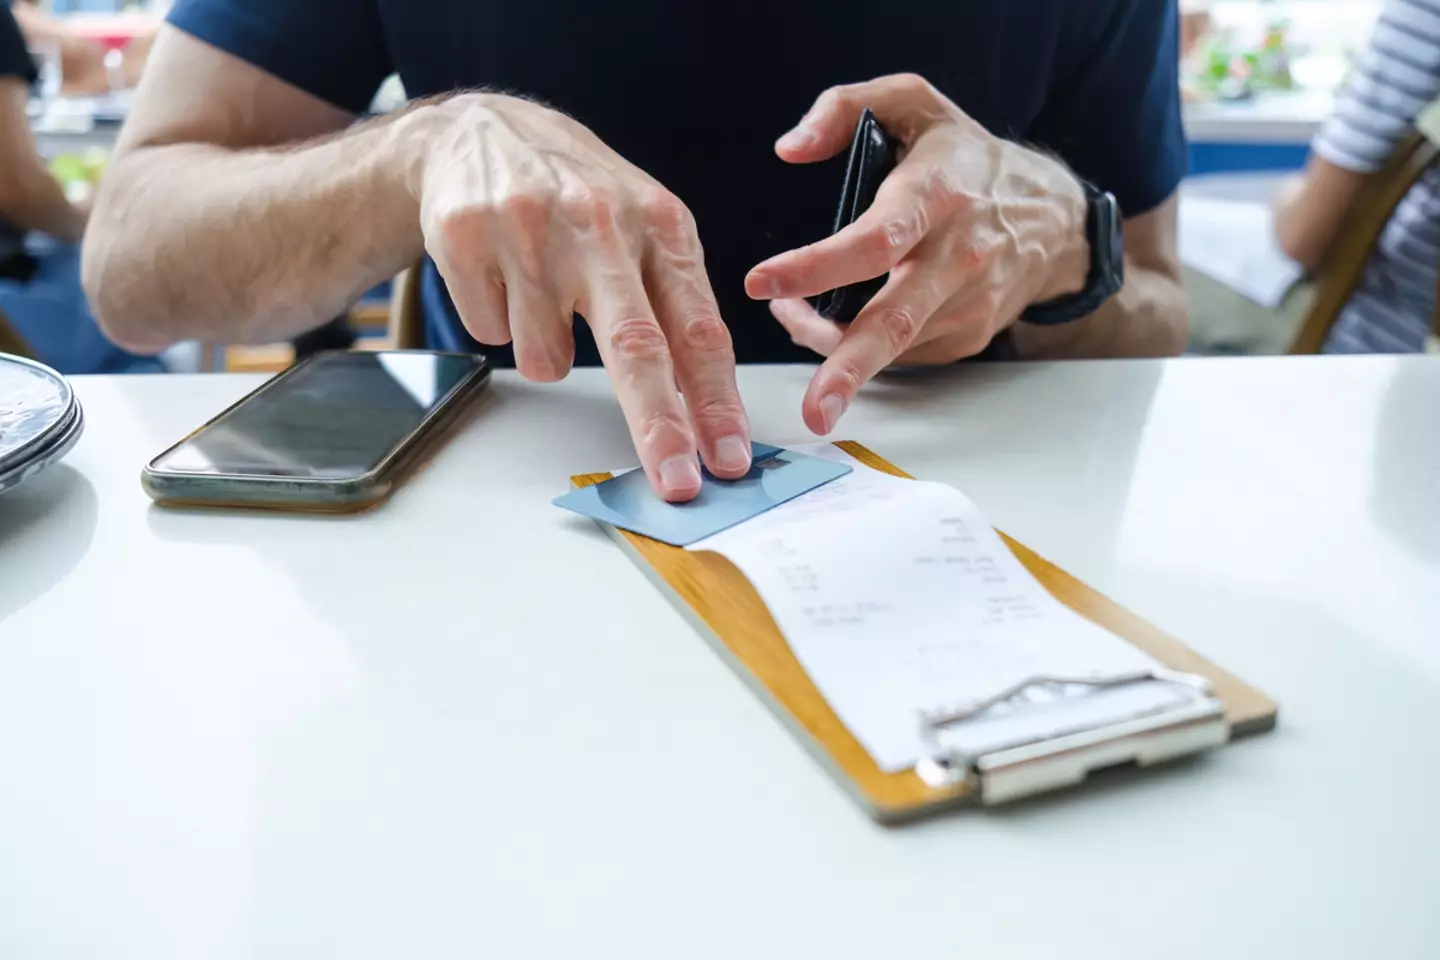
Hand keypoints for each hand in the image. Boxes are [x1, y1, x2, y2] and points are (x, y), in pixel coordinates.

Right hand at [415, 94, 750, 500]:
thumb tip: (700, 410)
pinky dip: (500, 321)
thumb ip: (675, 308)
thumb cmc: (580, 196)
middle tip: (675, 483)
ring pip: (546, 357)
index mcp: (661, 224)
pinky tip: (503, 274)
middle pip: (636, 346)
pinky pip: (492, 334)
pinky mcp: (466, 239)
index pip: (698, 329)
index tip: (728, 459)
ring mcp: (528, 229)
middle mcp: (600, 223)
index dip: (715, 402)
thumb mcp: (646, 229)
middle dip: (659, 426)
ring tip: (542, 292)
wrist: (483, 132)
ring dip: (546, 349)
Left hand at [745, 74, 1090, 435]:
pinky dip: (860, 348)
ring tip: (793, 317)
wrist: (1052, 216)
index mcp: (937, 195)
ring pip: (890, 344)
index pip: (875, 239)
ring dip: (830, 347)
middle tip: (813, 409)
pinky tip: (839, 324)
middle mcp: (957, 256)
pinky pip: (902, 353)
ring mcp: (968, 303)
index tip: (762, 283)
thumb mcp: (913, 103)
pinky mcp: (968, 335)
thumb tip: (790, 148)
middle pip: (895, 321)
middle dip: (848, 369)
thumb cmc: (966, 158)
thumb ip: (843, 107)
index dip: (817, 266)